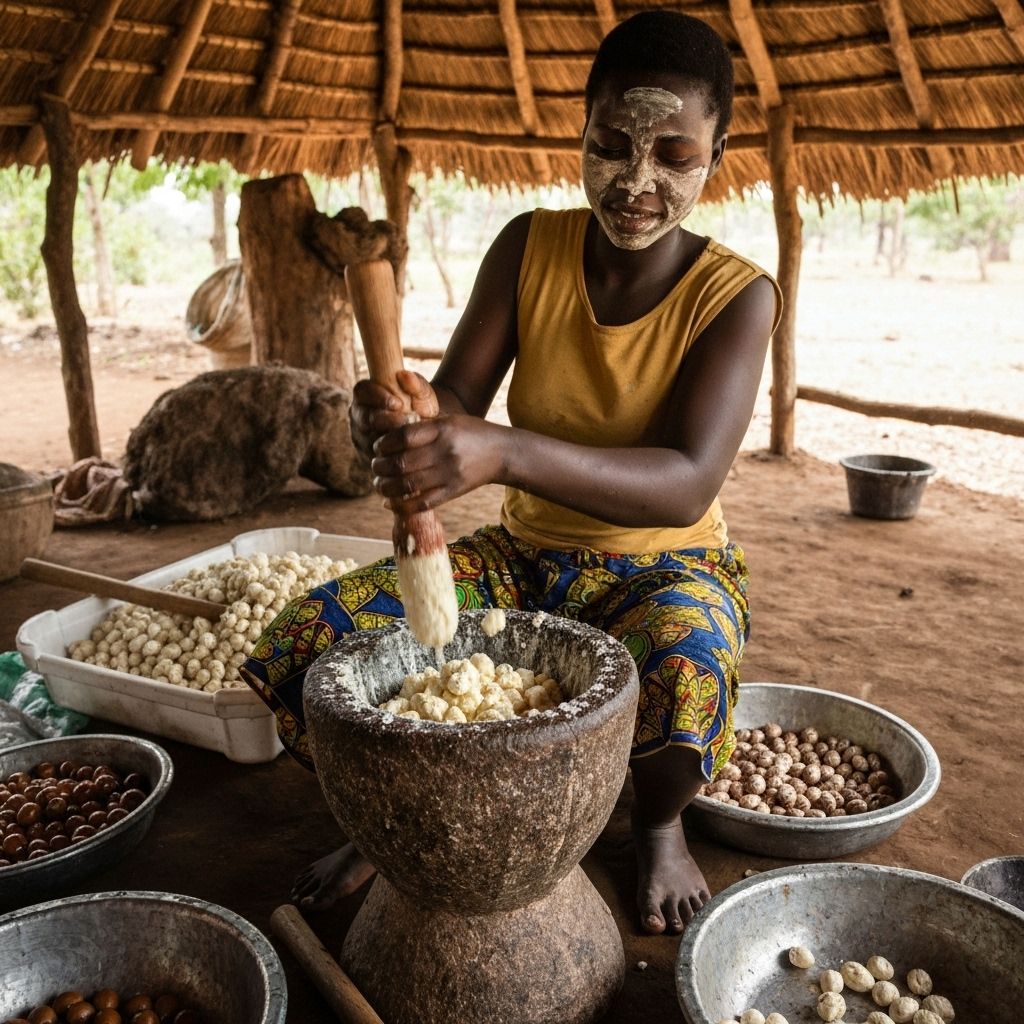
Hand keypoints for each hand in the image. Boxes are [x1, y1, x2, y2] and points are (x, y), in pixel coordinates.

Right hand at [349, 370, 439, 458]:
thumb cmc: (422, 406)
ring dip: (390, 438)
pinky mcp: (367, 454)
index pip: (361, 391)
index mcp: (365, 394)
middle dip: (386, 420)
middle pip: (363, 418)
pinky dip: (391, 453)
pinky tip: (408, 448)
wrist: (427, 429)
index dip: (376, 397)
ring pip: (368, 438)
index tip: (398, 403)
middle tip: (408, 421)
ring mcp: (360, 436)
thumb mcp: (423, 393)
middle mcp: (358, 414)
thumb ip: (416, 384)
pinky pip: (374, 456)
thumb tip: (404, 375)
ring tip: (411, 435)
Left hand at [371, 413, 509, 512]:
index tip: (378, 447)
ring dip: (386, 487)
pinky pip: (423, 504)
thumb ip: (423, 426)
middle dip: (380, 467)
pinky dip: (401, 506)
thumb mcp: (450, 420)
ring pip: (408, 486)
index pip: (403, 437)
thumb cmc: (471, 433)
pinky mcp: (454, 492)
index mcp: (443, 430)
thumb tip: (388, 432)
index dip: (384, 443)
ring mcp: (450, 474)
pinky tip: (389, 503)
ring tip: (379, 485)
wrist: (502, 453)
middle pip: (402, 463)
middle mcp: (445, 452)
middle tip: (375, 467)